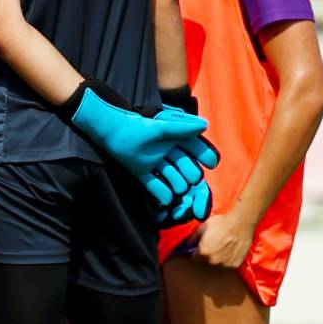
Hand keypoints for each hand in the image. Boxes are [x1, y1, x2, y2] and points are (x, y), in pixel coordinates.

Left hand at [64, 82, 217, 198]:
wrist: (109, 129)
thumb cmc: (136, 123)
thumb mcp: (160, 126)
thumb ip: (181, 127)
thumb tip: (205, 125)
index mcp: (174, 136)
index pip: (195, 147)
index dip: (205, 154)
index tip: (213, 163)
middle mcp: (167, 150)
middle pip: (185, 165)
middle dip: (191, 173)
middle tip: (195, 180)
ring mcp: (155, 161)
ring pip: (171, 176)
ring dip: (177, 184)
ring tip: (180, 191)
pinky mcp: (141, 170)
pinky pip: (153, 184)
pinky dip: (160, 192)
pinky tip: (166, 200)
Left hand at [193, 206, 253, 268]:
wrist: (241, 223)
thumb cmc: (222, 223)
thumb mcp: (202, 228)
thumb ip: (193, 238)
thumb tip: (187, 244)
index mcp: (203, 252)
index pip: (194, 258)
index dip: (195, 253)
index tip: (198, 249)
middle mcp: (213, 261)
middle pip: (205, 262)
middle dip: (206, 256)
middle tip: (212, 246)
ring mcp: (225, 264)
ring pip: (217, 264)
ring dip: (217, 259)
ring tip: (222, 248)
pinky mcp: (235, 264)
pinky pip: (228, 264)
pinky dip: (228, 259)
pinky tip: (230, 250)